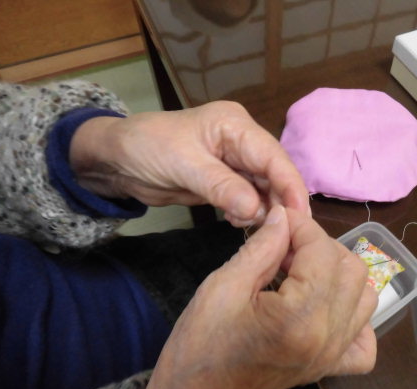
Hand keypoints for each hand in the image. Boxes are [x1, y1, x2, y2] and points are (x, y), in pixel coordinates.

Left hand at [69, 101, 309, 224]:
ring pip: (265, 190)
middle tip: (282, 233)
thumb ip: (221, 187)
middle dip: (280, 202)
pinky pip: (248, 200)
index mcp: (235, 126)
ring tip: (252, 227)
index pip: (273, 157)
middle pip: (275, 174)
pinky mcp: (226, 182)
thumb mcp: (183, 165)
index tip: (300, 217)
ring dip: (263, 211)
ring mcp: (235, 163)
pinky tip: (239, 222)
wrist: (115, 159)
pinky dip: (248, 214)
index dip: (290, 186)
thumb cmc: (146, 148)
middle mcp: (242, 142)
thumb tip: (257, 211)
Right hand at [142, 206, 377, 388]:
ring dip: (339, 274)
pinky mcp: (332, 367)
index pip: (323, 252)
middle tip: (285, 248)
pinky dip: (355, 316)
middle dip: (321, 247)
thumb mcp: (223, 286)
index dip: (302, 227)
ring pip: (365, 296)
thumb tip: (286, 216)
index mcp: (299, 317)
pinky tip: (327, 307)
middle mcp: (329, 336)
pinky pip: (366, 339)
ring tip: (303, 273)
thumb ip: (262, 248)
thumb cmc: (201, 344)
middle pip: (351, 270)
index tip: (279, 221)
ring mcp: (335, 355)